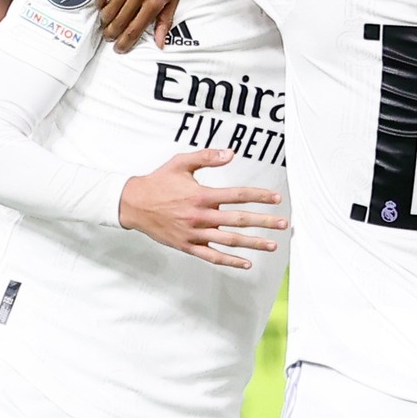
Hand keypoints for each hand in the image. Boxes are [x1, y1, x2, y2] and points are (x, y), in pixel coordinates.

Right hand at [97, 0, 184, 51]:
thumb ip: (165, 21)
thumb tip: (160, 43)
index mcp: (155, 2)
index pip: (135, 29)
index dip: (125, 42)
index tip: (119, 49)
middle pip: (120, 21)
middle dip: (112, 34)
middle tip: (109, 37)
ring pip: (110, 8)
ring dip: (105, 20)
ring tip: (105, 24)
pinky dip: (100, 2)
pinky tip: (102, 7)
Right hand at [118, 148, 287, 268]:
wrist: (132, 204)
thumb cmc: (157, 182)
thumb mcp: (180, 163)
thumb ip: (206, 157)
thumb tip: (231, 154)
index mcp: (201, 195)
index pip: (238, 195)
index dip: (259, 196)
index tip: (276, 198)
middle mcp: (200, 216)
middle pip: (239, 220)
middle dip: (264, 222)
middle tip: (283, 224)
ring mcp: (194, 233)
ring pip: (229, 240)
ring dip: (253, 243)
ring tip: (272, 245)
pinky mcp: (187, 246)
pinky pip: (212, 256)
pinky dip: (230, 261)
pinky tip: (246, 263)